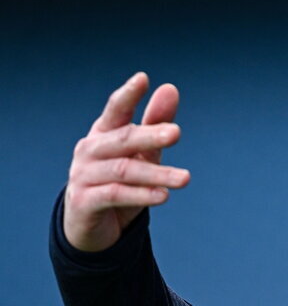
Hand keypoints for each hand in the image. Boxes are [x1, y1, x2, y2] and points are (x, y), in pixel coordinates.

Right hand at [63, 72, 189, 251]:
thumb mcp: (142, 154)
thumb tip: (170, 88)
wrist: (92, 227)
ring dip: (157, 174)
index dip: (128, 95)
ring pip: (123, 170)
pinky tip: (164, 196)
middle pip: (122, 139)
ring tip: (185, 178)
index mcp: (103, 134)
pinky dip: (141, 195)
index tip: (143, 78)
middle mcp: (89, 151)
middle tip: (176, 133)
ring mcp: (83, 175)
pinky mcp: (85, 201)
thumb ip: (155, 124)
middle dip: (149, 135)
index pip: (116, 110)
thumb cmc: (119, 183)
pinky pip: (116, 195)